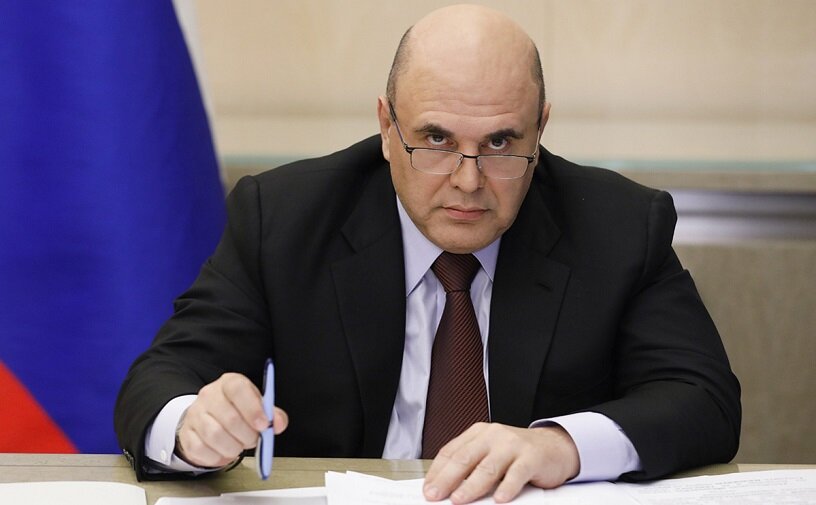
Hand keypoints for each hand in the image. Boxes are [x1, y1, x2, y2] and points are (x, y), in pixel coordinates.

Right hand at [175, 373, 288, 467]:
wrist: (208, 418)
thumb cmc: (237, 411)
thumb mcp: (256, 406)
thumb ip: (271, 414)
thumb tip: (278, 423)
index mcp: (229, 383)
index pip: (238, 389)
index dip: (253, 408)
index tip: (264, 424)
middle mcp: (209, 396)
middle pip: (230, 418)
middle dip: (247, 435)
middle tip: (253, 440)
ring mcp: (195, 414)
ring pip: (215, 435)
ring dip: (233, 447)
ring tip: (239, 445)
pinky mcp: (187, 434)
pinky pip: (201, 450)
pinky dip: (217, 456)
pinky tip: (224, 452)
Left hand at [423, 423, 578, 503]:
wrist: (555, 446)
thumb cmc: (518, 453)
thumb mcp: (490, 453)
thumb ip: (471, 464)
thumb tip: (445, 487)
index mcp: (479, 433)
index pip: (451, 451)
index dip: (437, 471)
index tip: (427, 488)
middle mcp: (493, 436)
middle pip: (465, 458)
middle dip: (447, 479)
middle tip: (435, 495)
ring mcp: (513, 445)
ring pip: (488, 467)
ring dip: (471, 486)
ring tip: (459, 500)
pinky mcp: (532, 457)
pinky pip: (517, 474)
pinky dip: (507, 487)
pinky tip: (499, 499)